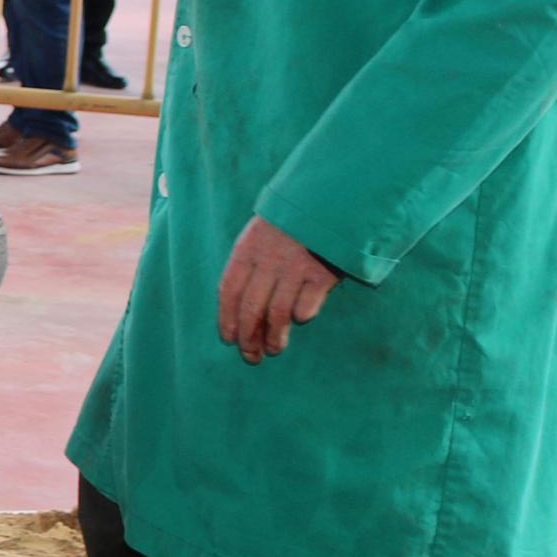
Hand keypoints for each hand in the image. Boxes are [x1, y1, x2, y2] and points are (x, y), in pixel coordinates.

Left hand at [218, 217, 338, 361]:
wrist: (330, 200)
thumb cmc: (292, 222)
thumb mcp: (261, 234)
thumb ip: (251, 263)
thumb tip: (243, 305)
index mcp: (247, 249)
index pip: (229, 290)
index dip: (227, 318)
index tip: (229, 339)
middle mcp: (268, 260)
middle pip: (251, 307)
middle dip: (248, 337)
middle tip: (250, 356)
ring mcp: (296, 267)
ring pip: (278, 313)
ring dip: (274, 337)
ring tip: (273, 350)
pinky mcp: (323, 274)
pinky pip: (307, 304)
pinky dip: (302, 315)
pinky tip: (300, 321)